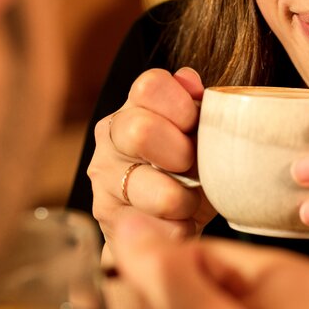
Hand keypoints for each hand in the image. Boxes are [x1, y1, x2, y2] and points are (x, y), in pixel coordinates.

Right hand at [88, 68, 217, 308]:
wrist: (169, 222)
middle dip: (180, 153)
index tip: (195, 125)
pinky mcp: (108, 215)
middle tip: (193, 167)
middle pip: (140, 131)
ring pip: (147, 185)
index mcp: (137, 105)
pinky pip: (153, 225)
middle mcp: (112, 135)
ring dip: (182, 199)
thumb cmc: (191, 170)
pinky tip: (180, 225)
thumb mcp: (203, 134)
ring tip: (189, 202)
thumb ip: (200, 104)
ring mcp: (105, 175)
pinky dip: (177, 229)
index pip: (150, 86)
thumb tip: (189, 79)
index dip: (182, 106)